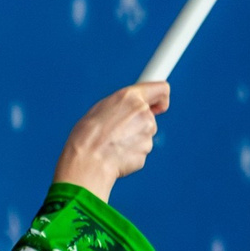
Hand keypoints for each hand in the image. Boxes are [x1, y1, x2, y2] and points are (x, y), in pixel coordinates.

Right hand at [53, 81, 169, 203]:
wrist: (88, 161)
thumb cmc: (87, 135)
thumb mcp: (101, 108)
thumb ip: (122, 105)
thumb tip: (129, 107)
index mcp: (130, 97)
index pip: (162, 89)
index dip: (161, 98)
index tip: (159, 105)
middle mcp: (143, 112)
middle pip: (150, 116)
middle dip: (139, 123)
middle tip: (118, 130)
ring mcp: (147, 133)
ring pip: (145, 134)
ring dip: (134, 138)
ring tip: (113, 143)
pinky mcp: (146, 150)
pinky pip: (141, 149)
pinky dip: (131, 152)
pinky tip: (116, 154)